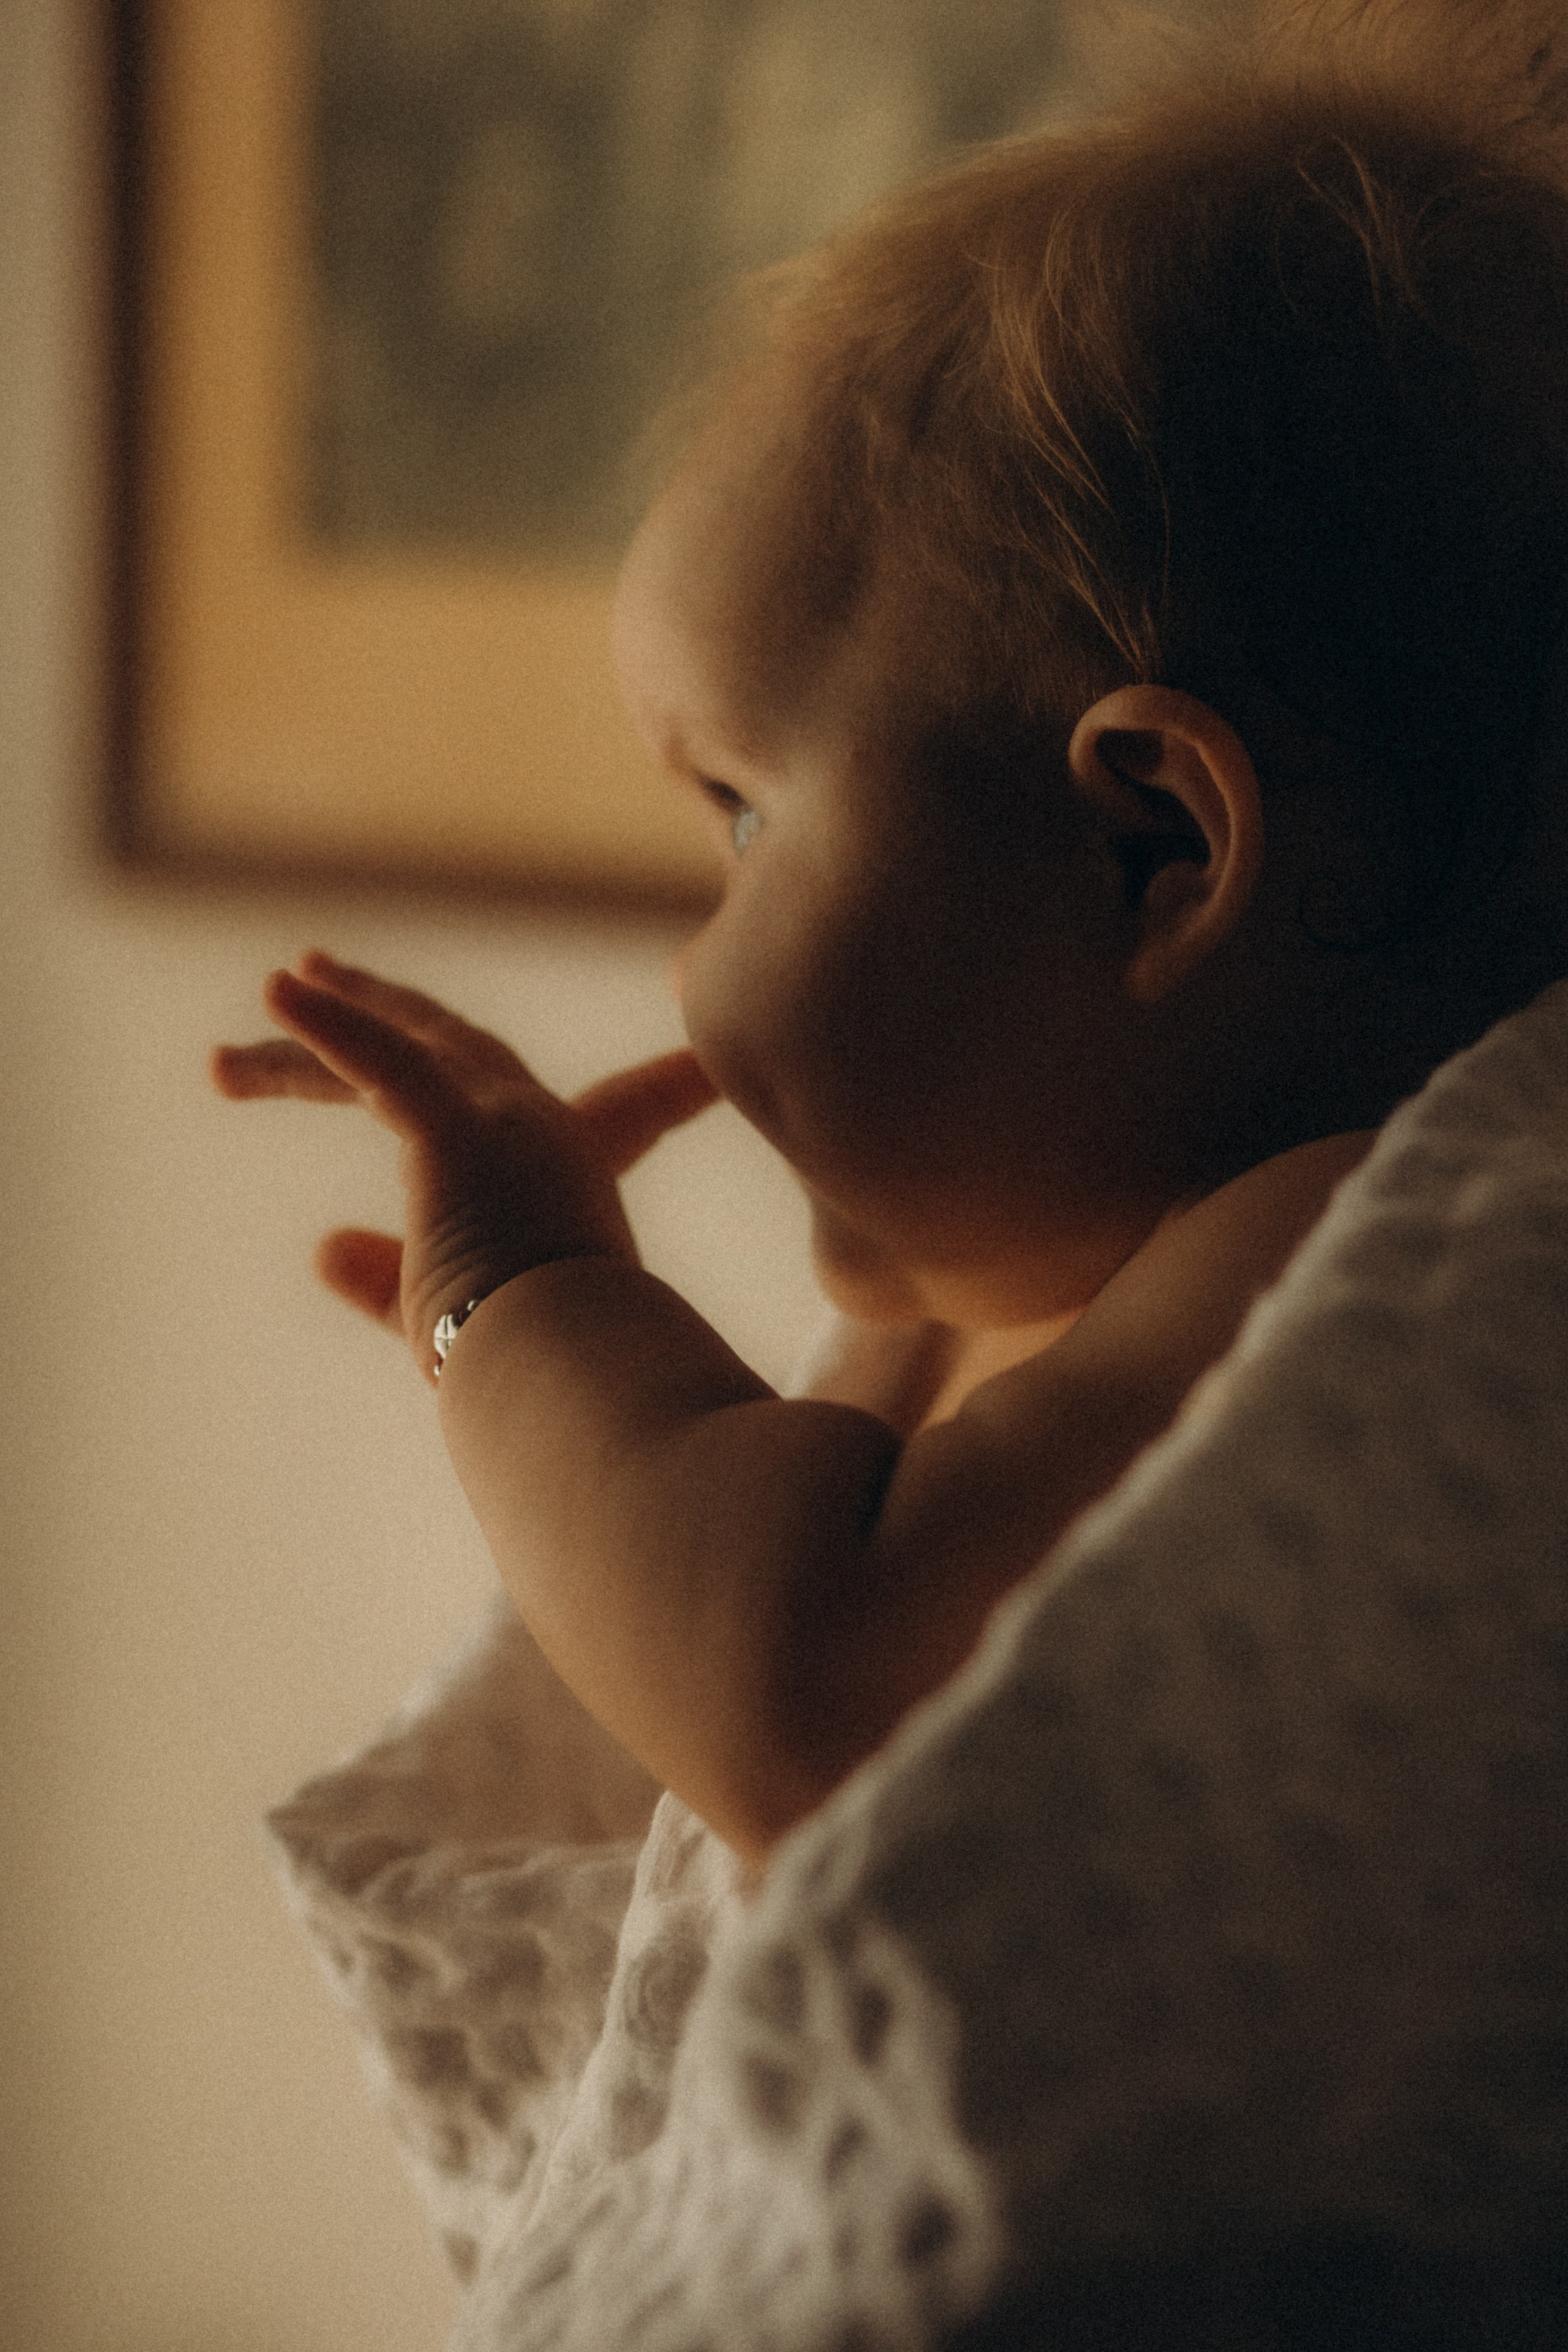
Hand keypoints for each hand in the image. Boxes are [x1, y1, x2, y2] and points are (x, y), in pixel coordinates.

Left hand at [211, 951, 717, 1378]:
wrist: (575, 1393)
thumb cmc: (530, 1373)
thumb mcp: (448, 1317)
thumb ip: (386, 1278)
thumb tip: (321, 1245)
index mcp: (568, 1179)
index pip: (618, 1111)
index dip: (659, 1087)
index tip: (699, 1067)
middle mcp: (541, 1132)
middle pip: (439, 1054)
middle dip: (371, 1009)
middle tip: (311, 974)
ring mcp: (505, 1122)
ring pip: (387, 1057)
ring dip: (304, 1042)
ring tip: (246, 1024)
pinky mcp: (458, 1132)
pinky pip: (379, 1062)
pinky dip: (327, 1025)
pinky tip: (276, 991)